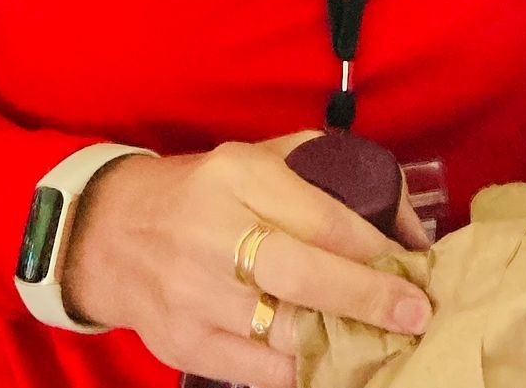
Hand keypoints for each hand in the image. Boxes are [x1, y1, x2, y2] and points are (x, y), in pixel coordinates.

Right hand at [62, 134, 433, 387]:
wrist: (109, 233)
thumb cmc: (203, 191)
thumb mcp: (258, 159)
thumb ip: (327, 175)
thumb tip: (401, 219)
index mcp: (238, 177)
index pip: (322, 218)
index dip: (374, 248)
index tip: (415, 265)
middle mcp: (215, 235)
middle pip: (305, 275)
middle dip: (368, 299)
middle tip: (416, 313)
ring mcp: (194, 296)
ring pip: (284, 331)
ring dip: (341, 341)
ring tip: (385, 342)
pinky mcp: (183, 344)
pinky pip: (256, 370)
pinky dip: (300, 372)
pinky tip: (334, 365)